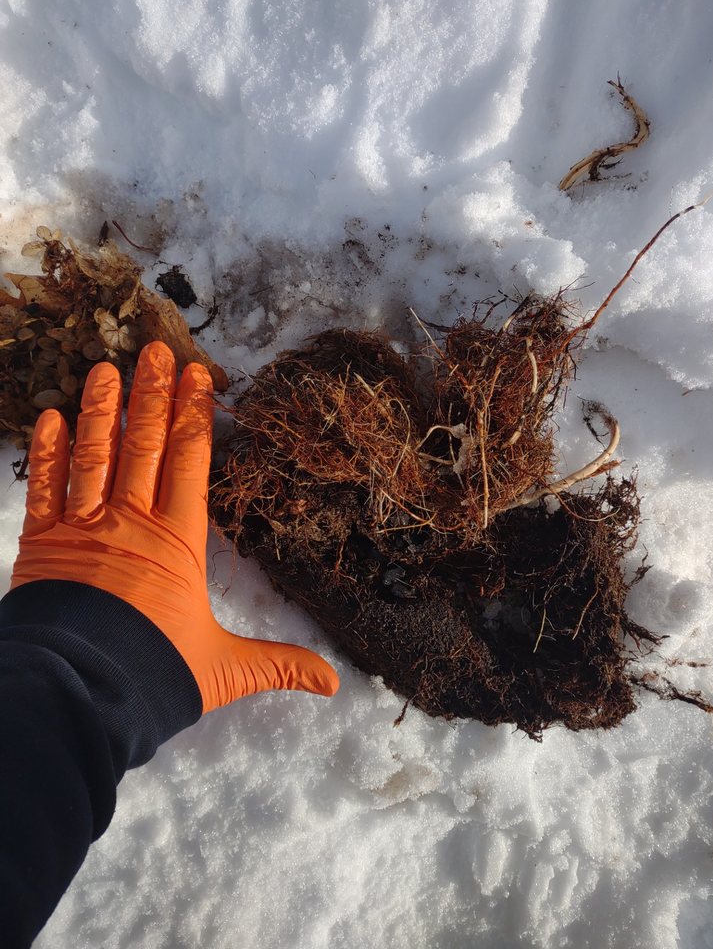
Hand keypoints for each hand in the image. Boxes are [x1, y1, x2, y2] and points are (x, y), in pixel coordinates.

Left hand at [11, 341, 338, 711]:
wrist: (79, 696)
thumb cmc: (153, 675)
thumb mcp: (224, 670)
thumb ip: (277, 664)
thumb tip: (335, 683)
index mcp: (178, 540)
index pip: (189, 461)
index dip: (194, 415)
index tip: (196, 376)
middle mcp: (131, 521)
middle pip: (145, 444)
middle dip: (153, 395)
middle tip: (156, 350)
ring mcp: (83, 527)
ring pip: (95, 455)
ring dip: (102, 409)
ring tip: (106, 367)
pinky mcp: (42, 544)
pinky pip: (45, 488)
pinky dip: (47, 453)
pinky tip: (51, 418)